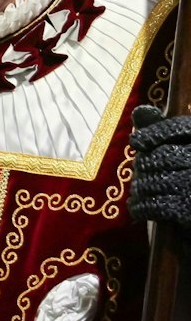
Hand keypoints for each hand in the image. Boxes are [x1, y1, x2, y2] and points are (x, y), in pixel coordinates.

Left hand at [131, 106, 190, 228]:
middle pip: (161, 156)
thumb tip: (139, 111)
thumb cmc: (183, 176)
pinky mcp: (187, 210)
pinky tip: (137, 207)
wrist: (189, 209)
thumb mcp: (178, 148)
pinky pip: (156, 206)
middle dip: (144, 165)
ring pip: (156, 181)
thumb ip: (159, 129)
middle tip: (139, 172)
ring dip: (140, 187)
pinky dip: (141, 206)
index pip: (177, 128)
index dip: (154, 133)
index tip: (136, 142)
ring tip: (139, 189)